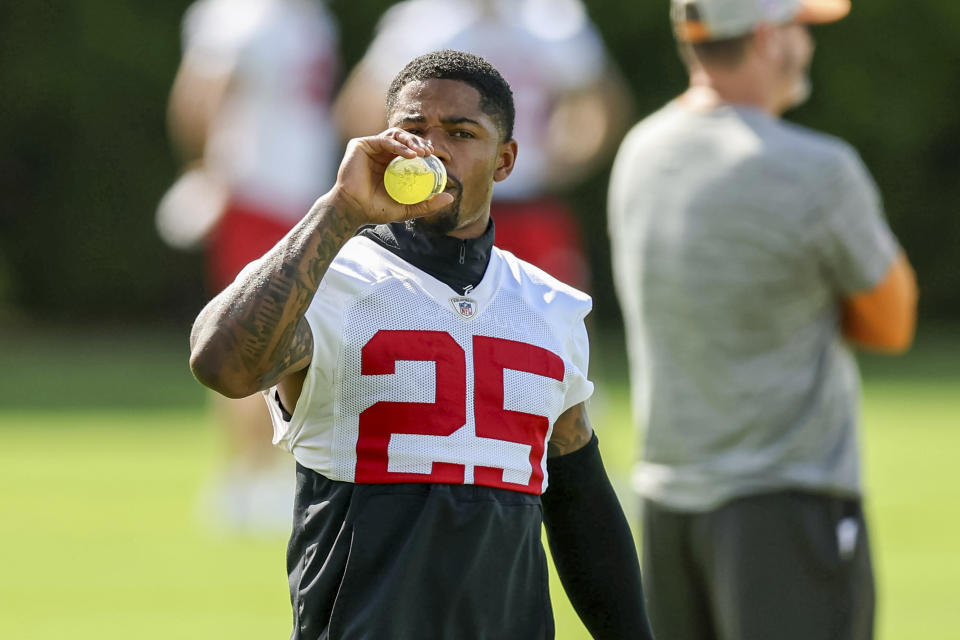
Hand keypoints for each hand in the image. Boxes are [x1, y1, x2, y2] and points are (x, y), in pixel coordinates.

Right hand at [329, 128, 454, 226]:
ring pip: (395, 135)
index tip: (433, 155)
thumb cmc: (376, 209)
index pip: (409, 149)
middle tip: (429, 152)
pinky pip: (384, 140)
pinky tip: (411, 155)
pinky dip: (399, 146)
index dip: (422, 148)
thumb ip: (427, 204)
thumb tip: (450, 198)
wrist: (354, 210)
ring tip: (421, 152)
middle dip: (418, 142)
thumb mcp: (407, 208)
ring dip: (410, 141)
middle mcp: (381, 153)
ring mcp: (370, 148)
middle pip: (403, 139)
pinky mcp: (361, 145)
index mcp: (390, 163)